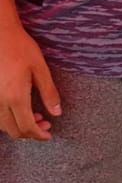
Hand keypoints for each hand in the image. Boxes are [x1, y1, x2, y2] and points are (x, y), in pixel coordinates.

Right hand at [0, 21, 60, 139]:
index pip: (27, 127)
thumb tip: (57, 112)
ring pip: (3, 126)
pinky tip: (18, 109)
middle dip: (31, 132)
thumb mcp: (40, 68)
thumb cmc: (19, 47)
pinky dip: (8, 119)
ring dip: (18, 126)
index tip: (48, 134)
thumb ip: (49, 92)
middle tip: (45, 124)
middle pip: (14, 130)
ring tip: (34, 116)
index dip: (39, 135)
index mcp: (15, 96)